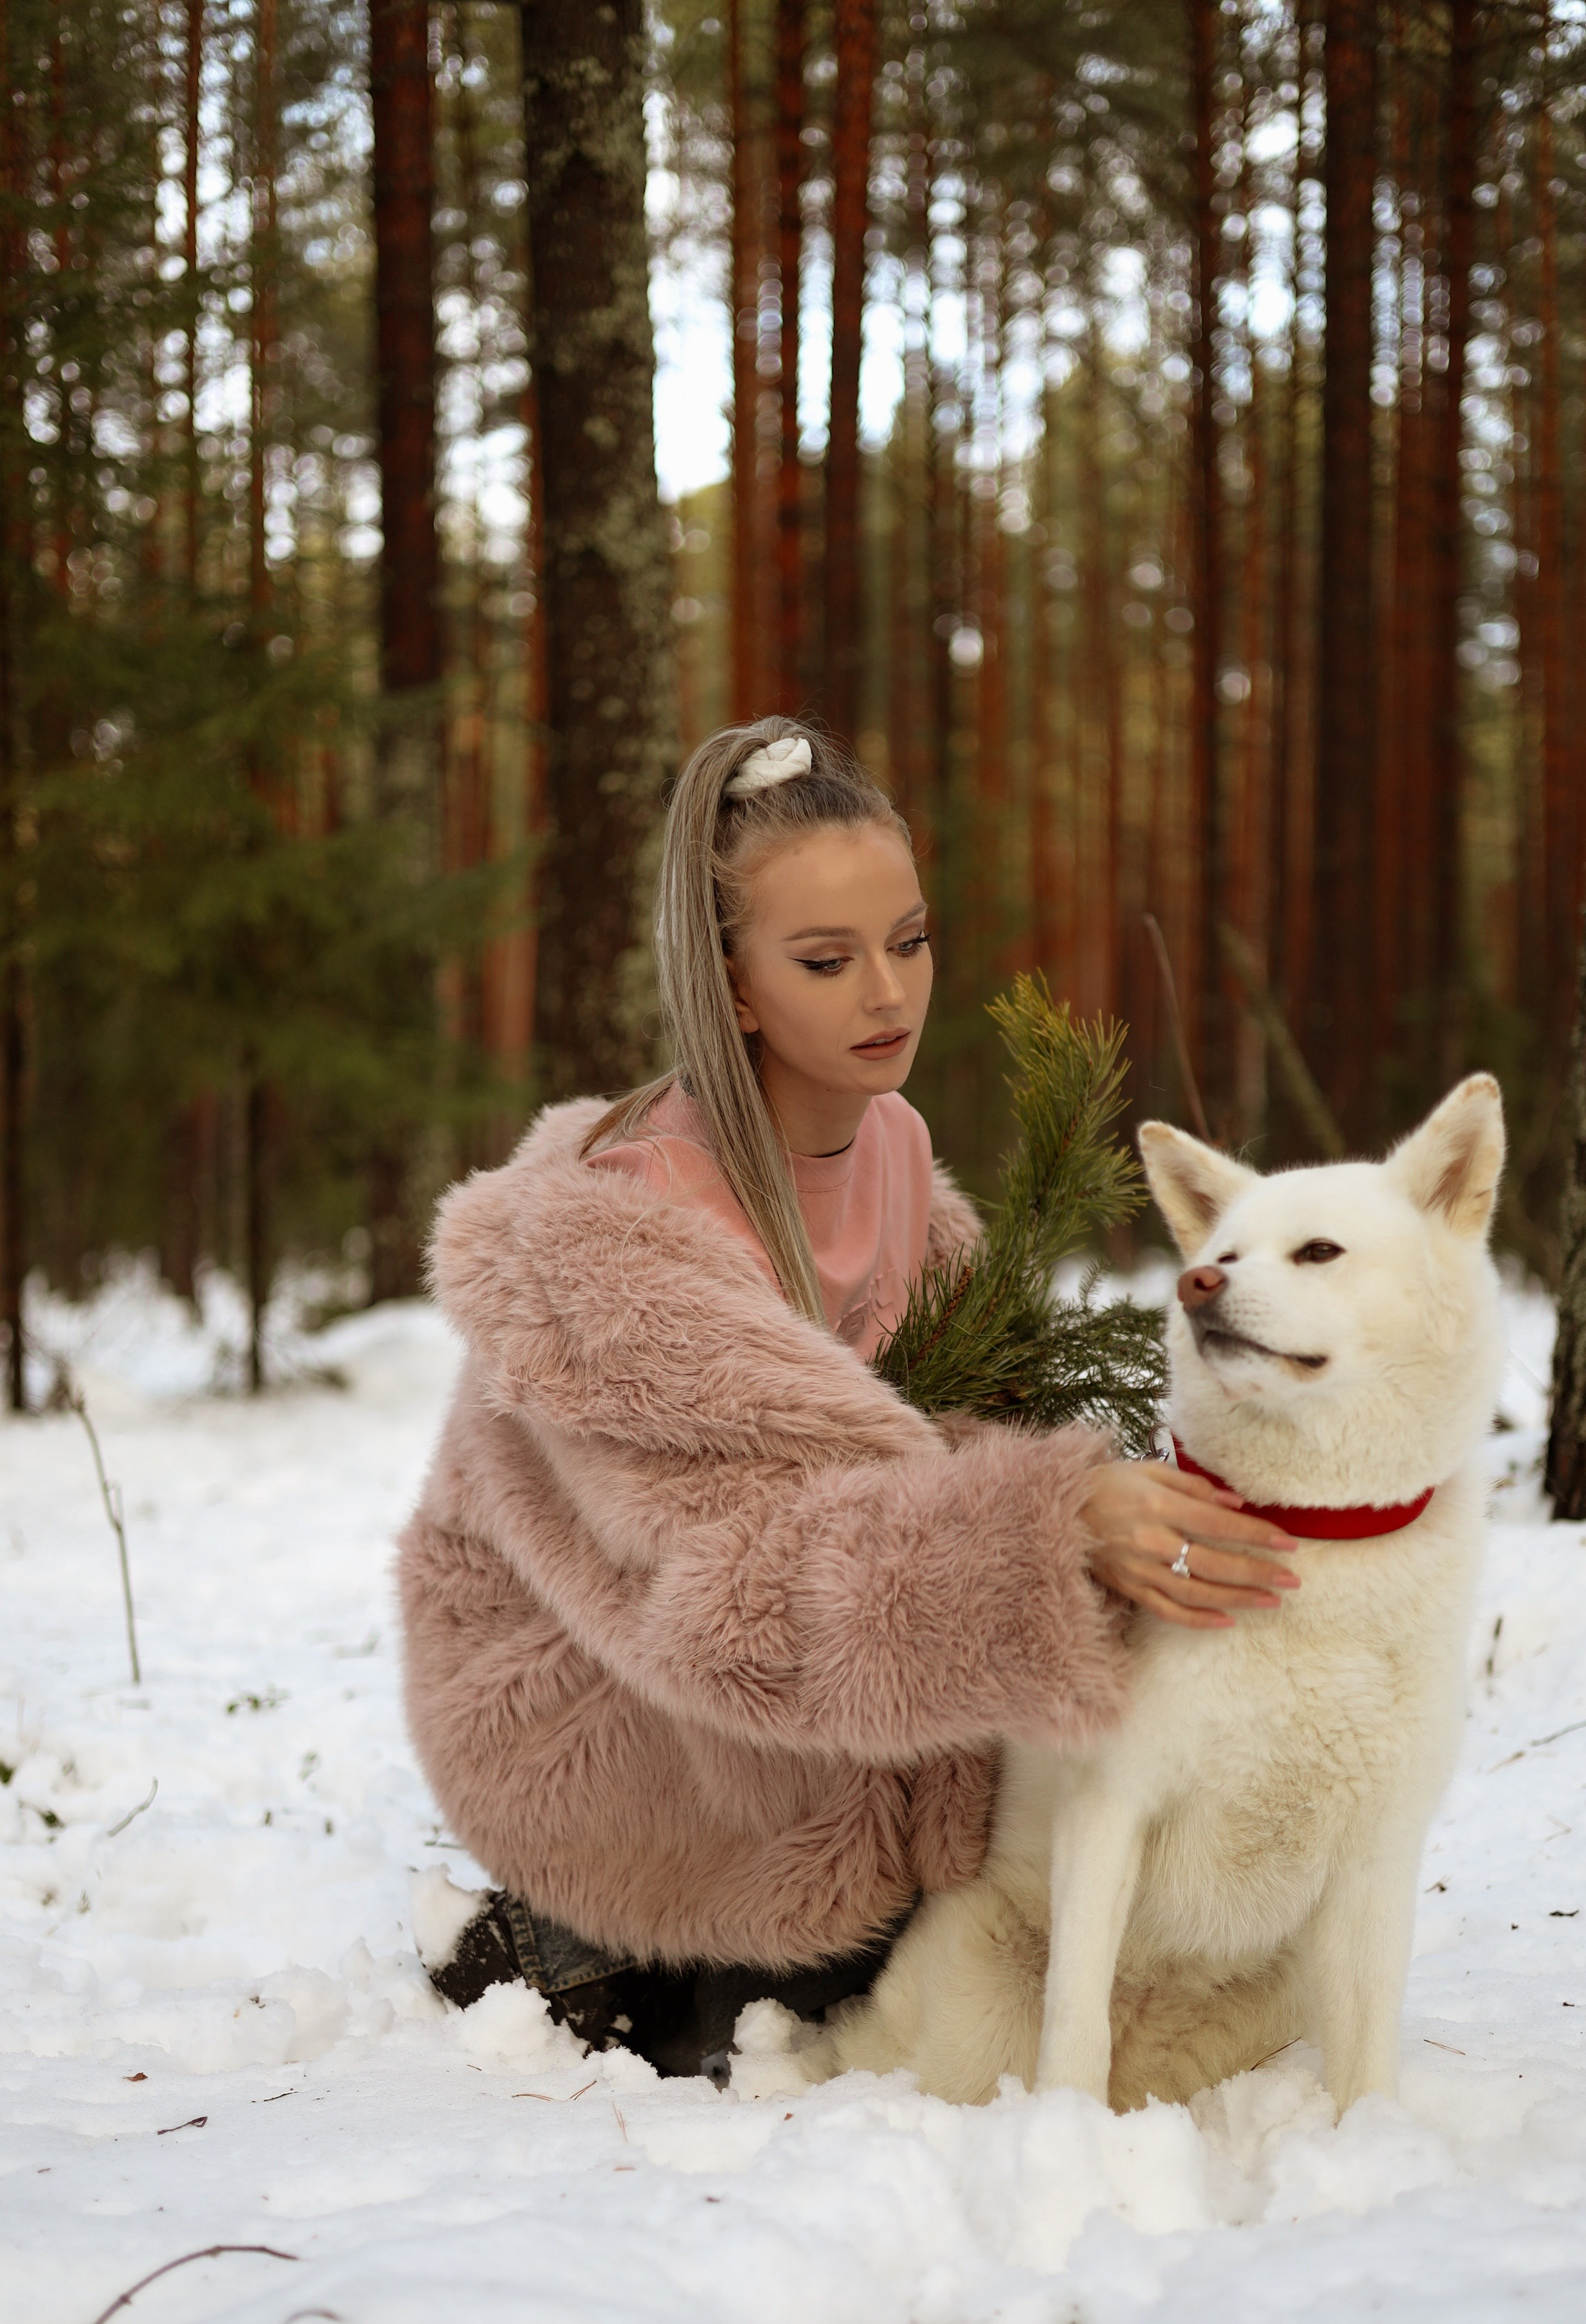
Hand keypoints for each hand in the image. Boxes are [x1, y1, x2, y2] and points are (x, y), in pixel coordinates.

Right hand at [1080, 1459, 1300, 1629]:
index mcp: (1157, 1504)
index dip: (1255, 1534)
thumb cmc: (1107, 1484)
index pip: (1217, 1523)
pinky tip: (1227, 1621)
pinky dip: (1198, 1619)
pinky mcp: (1129, 1588)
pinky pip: (1168, 1611)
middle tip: (1292, 1579)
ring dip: (1238, 1598)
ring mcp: (1139, 1569)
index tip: (1288, 1543)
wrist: (1056, 1510)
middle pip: (1213, 1562)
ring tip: (1272, 1600)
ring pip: (1196, 1592)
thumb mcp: (1149, 1469)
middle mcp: (1150, 1540)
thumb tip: (1236, 1503)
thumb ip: (1194, 1486)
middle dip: (1257, 1572)